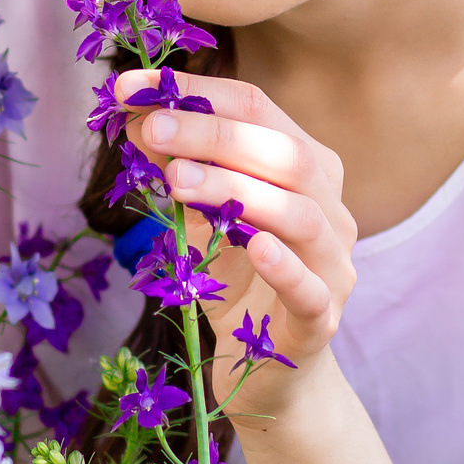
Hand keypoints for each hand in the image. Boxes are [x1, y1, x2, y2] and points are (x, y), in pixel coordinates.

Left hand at [122, 72, 358, 425]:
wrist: (269, 374)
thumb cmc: (236, 284)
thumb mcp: (201, 219)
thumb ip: (180, 171)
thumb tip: (137, 118)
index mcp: (306, 169)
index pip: (258, 109)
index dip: (196, 93)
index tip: (130, 88)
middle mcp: (330, 208)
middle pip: (284, 154)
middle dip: (213, 134)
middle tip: (152, 128)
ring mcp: (333, 264)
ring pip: (300, 214)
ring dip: (237, 189)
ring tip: (177, 180)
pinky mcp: (322, 319)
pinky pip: (310, 287)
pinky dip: (284, 264)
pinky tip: (253, 246)